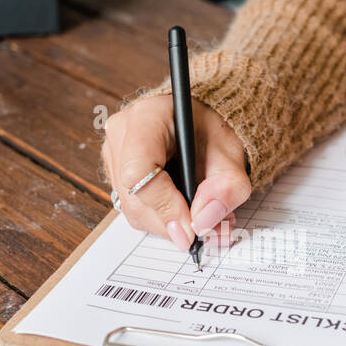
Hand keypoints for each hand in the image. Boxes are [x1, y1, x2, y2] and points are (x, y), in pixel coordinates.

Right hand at [102, 94, 249, 250]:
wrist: (200, 125)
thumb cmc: (212, 134)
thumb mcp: (232, 157)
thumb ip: (226, 188)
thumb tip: (203, 222)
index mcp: (148, 117)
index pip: (139, 171)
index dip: (165, 205)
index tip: (192, 226)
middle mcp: (122, 132)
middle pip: (134, 198)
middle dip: (171, 221)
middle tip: (202, 229)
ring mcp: (113, 152)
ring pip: (132, 210)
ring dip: (168, 223)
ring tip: (196, 216)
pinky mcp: (114, 172)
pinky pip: (133, 208)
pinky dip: (160, 217)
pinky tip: (180, 208)